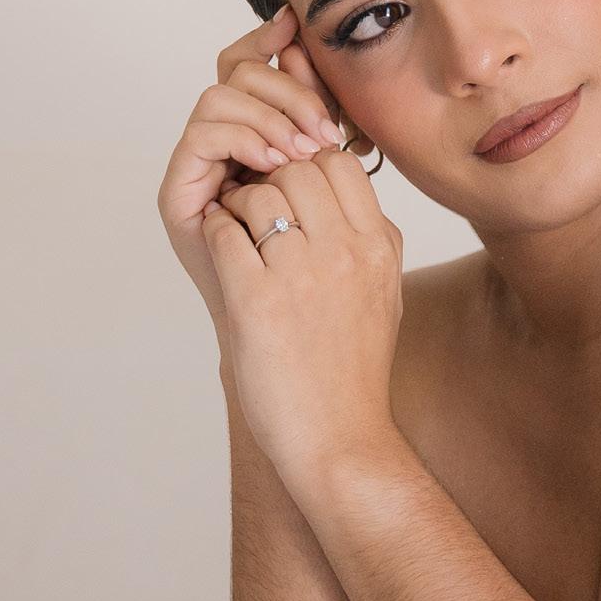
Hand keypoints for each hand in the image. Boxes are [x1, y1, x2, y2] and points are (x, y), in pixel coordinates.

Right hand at [157, 2, 353, 344]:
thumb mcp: (342, 197)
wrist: (295, 353)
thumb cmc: (321, 284)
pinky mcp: (182, 192)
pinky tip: (274, 164)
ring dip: (268, 113)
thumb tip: (340, 79)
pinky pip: (202, 133)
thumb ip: (332, 139)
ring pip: (220, 95)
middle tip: (323, 130)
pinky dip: (242, 137)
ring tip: (301, 151)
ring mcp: (201, 168)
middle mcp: (226, 146)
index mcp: (262, 137)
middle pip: (239, 70)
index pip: (255, 64)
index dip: (271, 38)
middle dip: (288, 87)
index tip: (297, 24)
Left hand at [201, 141, 408, 502]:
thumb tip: (342, 195)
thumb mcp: (384, 293)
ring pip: (258, 194)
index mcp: (379, 246)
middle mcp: (345, 252)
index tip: (292, 196)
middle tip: (257, 210)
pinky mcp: (257, 299)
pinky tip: (222, 252)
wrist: (339, 436)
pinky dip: (216, 232)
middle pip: (297, 170)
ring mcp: (301, 273)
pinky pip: (225, 232)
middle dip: (270, 181)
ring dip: (238, 207)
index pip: (338, 164)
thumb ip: (369, 240)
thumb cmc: (355, 371)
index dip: (307, 169)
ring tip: (237, 232)